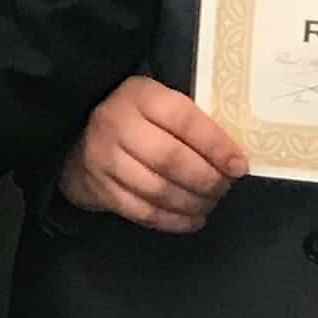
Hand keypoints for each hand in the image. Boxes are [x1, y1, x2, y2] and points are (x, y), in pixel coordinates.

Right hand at [58, 75, 246, 231]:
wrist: (78, 134)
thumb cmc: (135, 115)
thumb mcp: (159, 101)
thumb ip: (191, 121)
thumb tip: (233, 156)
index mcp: (140, 96)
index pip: (183, 119)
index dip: (215, 145)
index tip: (239, 165)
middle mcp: (117, 125)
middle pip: (170, 159)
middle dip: (206, 179)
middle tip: (224, 186)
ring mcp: (104, 159)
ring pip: (157, 190)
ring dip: (192, 203)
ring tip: (210, 202)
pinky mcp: (99, 189)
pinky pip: (143, 212)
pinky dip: (174, 221)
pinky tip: (193, 218)